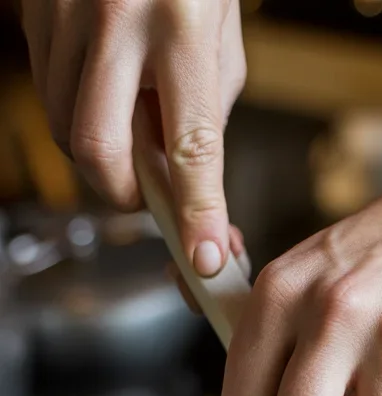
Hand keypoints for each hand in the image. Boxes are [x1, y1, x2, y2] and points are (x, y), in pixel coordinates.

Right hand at [21, 0, 245, 276]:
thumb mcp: (220, 40)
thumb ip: (204, 116)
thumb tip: (188, 187)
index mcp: (182, 28)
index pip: (190, 147)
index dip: (197, 213)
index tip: (205, 257)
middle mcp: (117, 20)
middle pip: (98, 149)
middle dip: (123, 193)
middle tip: (148, 195)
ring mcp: (65, 14)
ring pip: (65, 127)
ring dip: (102, 151)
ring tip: (133, 118)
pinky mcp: (34, 12)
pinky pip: (49, 92)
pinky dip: (77, 111)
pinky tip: (107, 88)